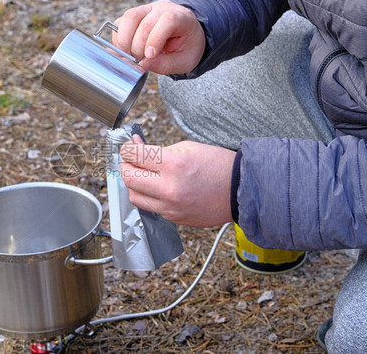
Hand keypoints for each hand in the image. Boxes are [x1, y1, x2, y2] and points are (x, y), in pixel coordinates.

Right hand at [113, 0, 205, 73]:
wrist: (184, 35)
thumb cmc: (186, 48)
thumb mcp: (184, 61)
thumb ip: (165, 64)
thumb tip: (143, 64)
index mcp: (182, 17)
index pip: (168, 20)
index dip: (155, 38)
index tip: (149, 56)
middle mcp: (163, 9)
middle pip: (144, 22)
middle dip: (137, 46)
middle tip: (138, 62)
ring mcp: (147, 9)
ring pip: (129, 18)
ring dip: (124, 41)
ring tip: (128, 57)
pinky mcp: (134, 15)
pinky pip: (121, 23)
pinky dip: (119, 39)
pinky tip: (125, 51)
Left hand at [120, 135, 234, 227]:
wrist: (241, 191)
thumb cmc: (218, 165)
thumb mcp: (187, 148)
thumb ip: (158, 149)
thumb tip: (135, 147)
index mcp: (173, 165)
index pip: (134, 156)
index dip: (127, 149)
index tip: (128, 147)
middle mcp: (168, 189)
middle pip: (128, 178)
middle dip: (126, 165)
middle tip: (132, 160)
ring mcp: (170, 207)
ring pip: (134, 196)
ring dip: (134, 184)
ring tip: (143, 175)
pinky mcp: (174, 218)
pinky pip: (151, 207)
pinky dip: (149, 196)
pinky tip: (158, 187)